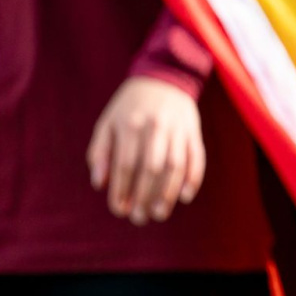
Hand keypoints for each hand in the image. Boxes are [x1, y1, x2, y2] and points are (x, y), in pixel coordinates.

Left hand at [87, 76, 205, 223]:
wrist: (163, 77)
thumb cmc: (129, 106)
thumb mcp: (107, 123)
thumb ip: (99, 152)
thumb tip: (100, 184)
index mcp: (129, 125)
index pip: (126, 164)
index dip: (122, 190)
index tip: (119, 210)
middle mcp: (155, 127)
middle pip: (151, 169)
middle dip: (144, 197)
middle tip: (139, 218)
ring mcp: (177, 129)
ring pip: (175, 166)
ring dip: (168, 193)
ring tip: (159, 214)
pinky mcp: (193, 131)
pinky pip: (197, 157)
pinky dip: (193, 178)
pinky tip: (185, 196)